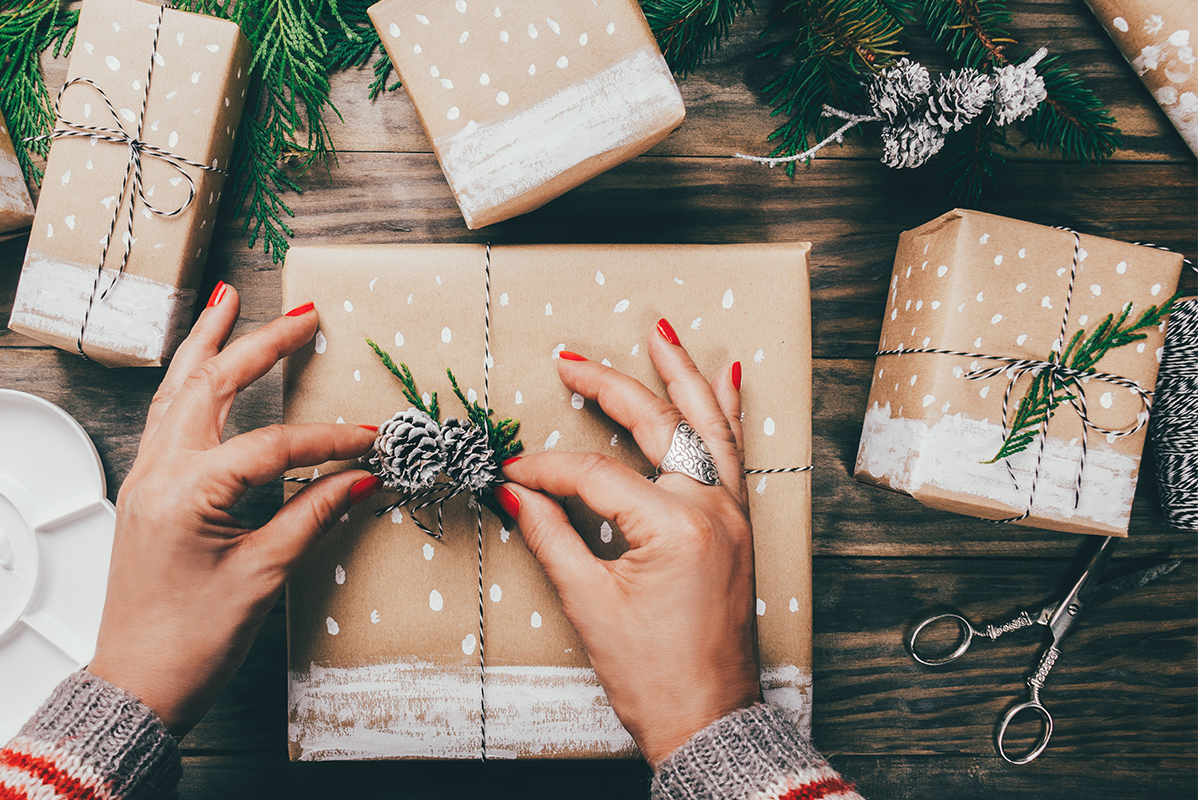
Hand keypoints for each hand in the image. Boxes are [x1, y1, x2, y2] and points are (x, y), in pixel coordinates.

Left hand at [87, 288, 378, 735]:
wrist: (135, 685)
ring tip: (227, 301)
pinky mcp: (145, 492)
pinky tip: (202, 368)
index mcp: (185, 491)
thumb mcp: (262, 577)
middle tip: (302, 313)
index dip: (329, 440)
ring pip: (177, 390)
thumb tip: (362, 478)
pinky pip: (166, 417)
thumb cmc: (191, 641)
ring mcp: (144, 478)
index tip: (373, 438)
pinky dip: (188, 381)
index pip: (272, 446)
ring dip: (207, 344)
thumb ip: (313, 517)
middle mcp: (157, 472)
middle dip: (257, 343)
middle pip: (211, 385)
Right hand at [496, 320, 759, 766]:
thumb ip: (551, 535)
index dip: (545, 470)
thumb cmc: (654, 675)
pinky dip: (727, 414)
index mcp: (675, 527)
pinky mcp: (738, 527)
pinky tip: (728, 379)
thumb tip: (514, 492)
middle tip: (570, 358)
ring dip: (684, 376)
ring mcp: (733, 515)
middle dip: (610, 387)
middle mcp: (713, 509)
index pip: (595, 475)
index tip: (510, 473)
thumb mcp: (590, 604)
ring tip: (662, 333)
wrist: (710, 721)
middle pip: (658, 427)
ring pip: (709, 426)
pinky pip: (734, 454)